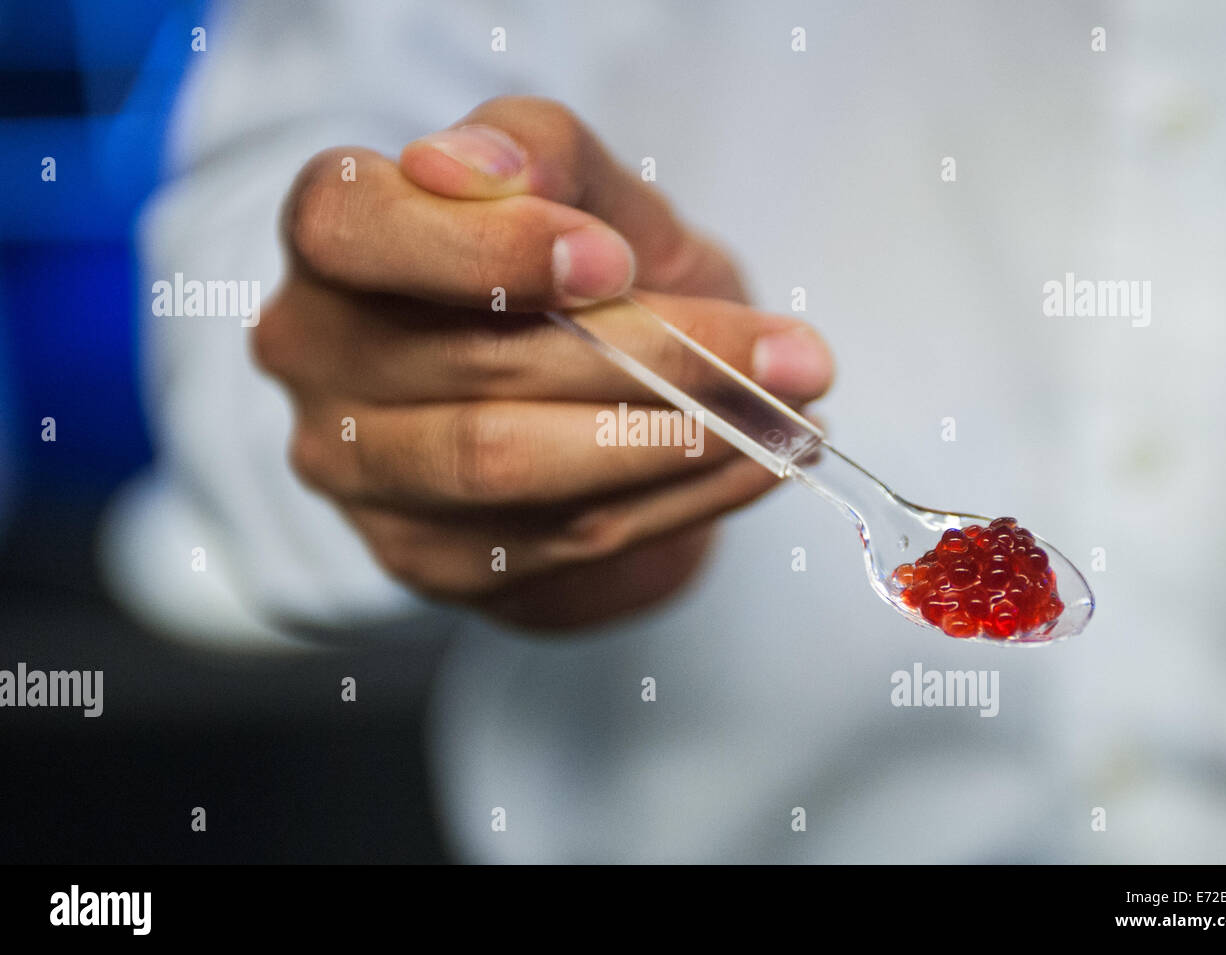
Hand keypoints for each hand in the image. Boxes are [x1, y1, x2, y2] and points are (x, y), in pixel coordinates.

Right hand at [254, 97, 833, 627]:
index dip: (483, 249)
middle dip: (654, 359)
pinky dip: (676, 504)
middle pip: (473, 365)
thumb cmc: (575, 264)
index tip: (612, 262)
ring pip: (507, 466)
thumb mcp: (583, 189)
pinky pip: (555, 540)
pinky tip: (755, 468)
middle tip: (792, 357)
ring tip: (790, 420)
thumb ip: (545, 155)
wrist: (577, 388)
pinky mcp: (423, 557)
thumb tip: (478, 168)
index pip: (354, 228)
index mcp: (337, 240)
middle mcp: (318, 359)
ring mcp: (360, 472)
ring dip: (671, 444)